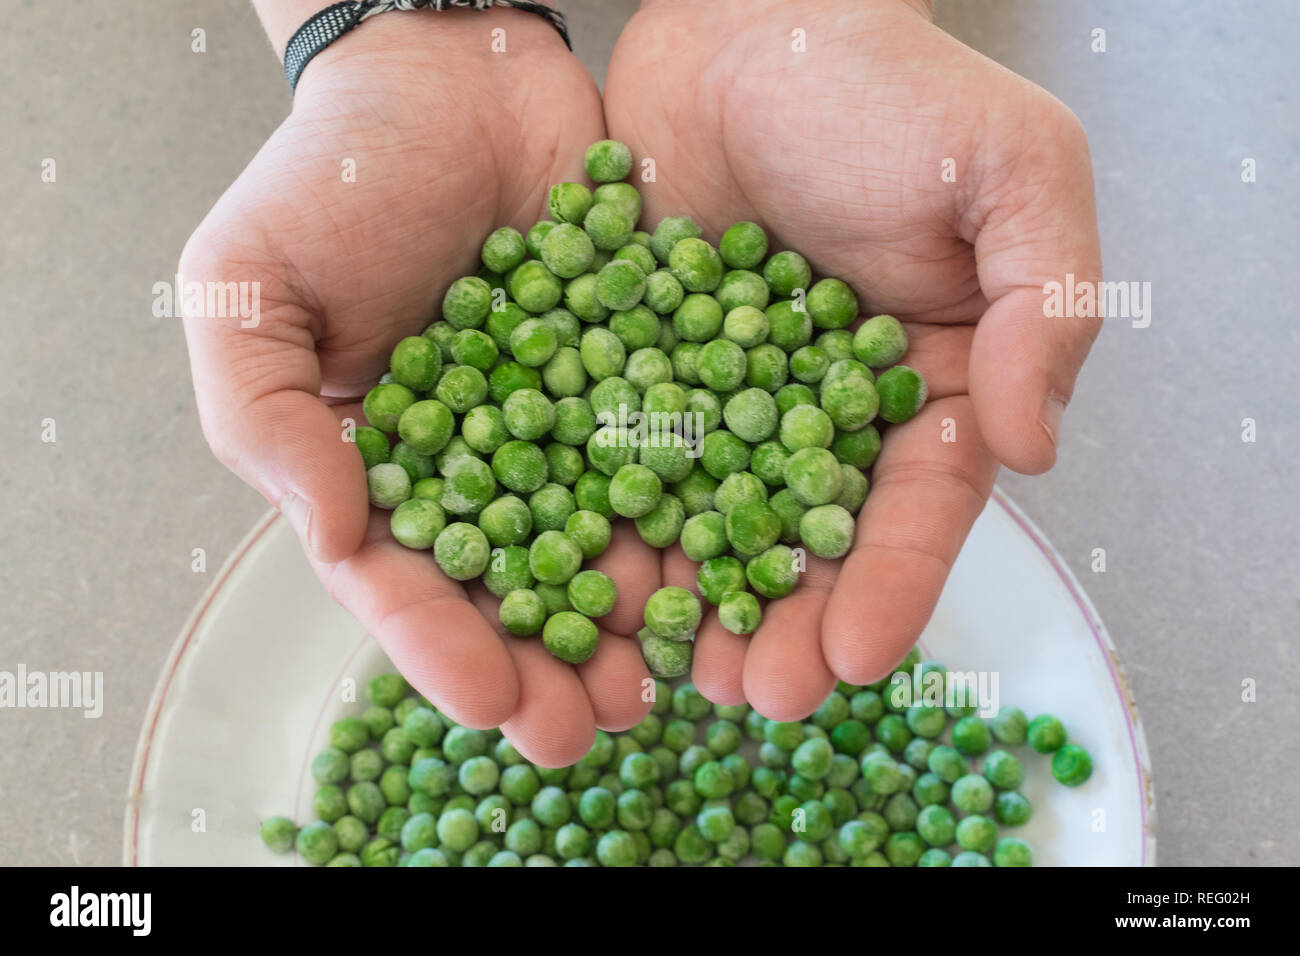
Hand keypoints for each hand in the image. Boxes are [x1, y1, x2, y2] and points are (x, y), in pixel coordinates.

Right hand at [180, 11, 652, 765]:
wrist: (450, 71)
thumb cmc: (332, 179)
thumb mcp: (249, 292)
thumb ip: (268, 421)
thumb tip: (334, 538)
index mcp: (383, 466)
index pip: (405, 578)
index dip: (441, 644)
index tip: (490, 703)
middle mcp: (483, 465)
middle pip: (517, 585)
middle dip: (552, 660)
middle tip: (596, 725)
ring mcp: (569, 425)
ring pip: (605, 536)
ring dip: (635, 613)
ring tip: (672, 676)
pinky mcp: (643, 375)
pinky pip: (676, 450)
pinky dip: (703, 507)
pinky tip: (734, 563)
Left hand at [605, 0, 1101, 716]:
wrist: (749, 13)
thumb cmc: (887, 88)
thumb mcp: (1012, 173)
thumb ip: (1048, 306)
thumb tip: (1036, 447)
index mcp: (927, 379)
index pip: (919, 503)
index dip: (893, 583)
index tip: (854, 659)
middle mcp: (824, 408)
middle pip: (809, 536)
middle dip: (786, 620)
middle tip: (753, 696)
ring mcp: (725, 395)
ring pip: (712, 517)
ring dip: (698, 601)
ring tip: (675, 675)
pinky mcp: (639, 368)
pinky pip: (625, 455)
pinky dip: (614, 520)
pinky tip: (593, 585)